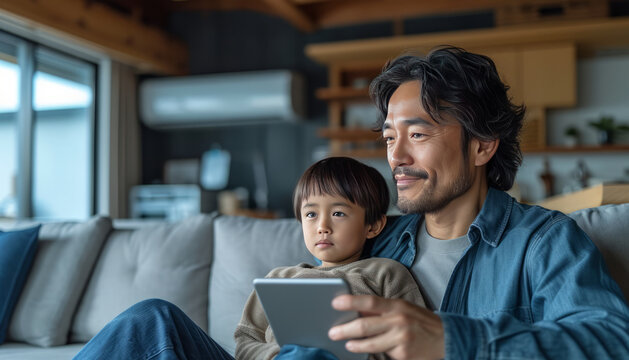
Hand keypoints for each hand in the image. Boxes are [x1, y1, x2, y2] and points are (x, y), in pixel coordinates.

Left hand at [328, 295, 444, 359]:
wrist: (448, 339)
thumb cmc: (421, 322)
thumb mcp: (404, 309)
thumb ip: (382, 309)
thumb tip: (357, 309)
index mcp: (397, 306)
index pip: (370, 301)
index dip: (351, 302)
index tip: (335, 302)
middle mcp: (398, 321)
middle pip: (364, 326)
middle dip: (344, 330)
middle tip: (332, 332)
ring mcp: (401, 339)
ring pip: (369, 344)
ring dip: (354, 344)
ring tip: (347, 343)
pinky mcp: (403, 355)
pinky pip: (382, 354)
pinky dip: (372, 352)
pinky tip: (365, 351)